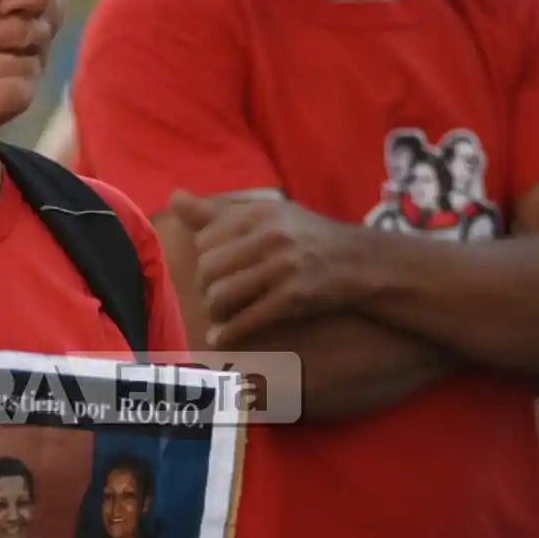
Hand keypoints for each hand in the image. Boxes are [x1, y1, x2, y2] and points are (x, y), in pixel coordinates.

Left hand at [169, 191, 358, 348]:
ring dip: (215, 313)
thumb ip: (219, 212)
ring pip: (221, 296)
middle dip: (206, 289)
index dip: (206, 259)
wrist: (363, 262)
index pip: (205, 240)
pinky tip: (221, 339)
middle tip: (216, 299)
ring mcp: (283, 267)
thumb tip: (175, 197)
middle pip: (208, 270)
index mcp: (260, 213)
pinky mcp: (293, 298)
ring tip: (221, 317)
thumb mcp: (269, 214)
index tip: (217, 271)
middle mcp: (270, 236)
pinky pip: (245, 320)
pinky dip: (228, 334)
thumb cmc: (308, 238)